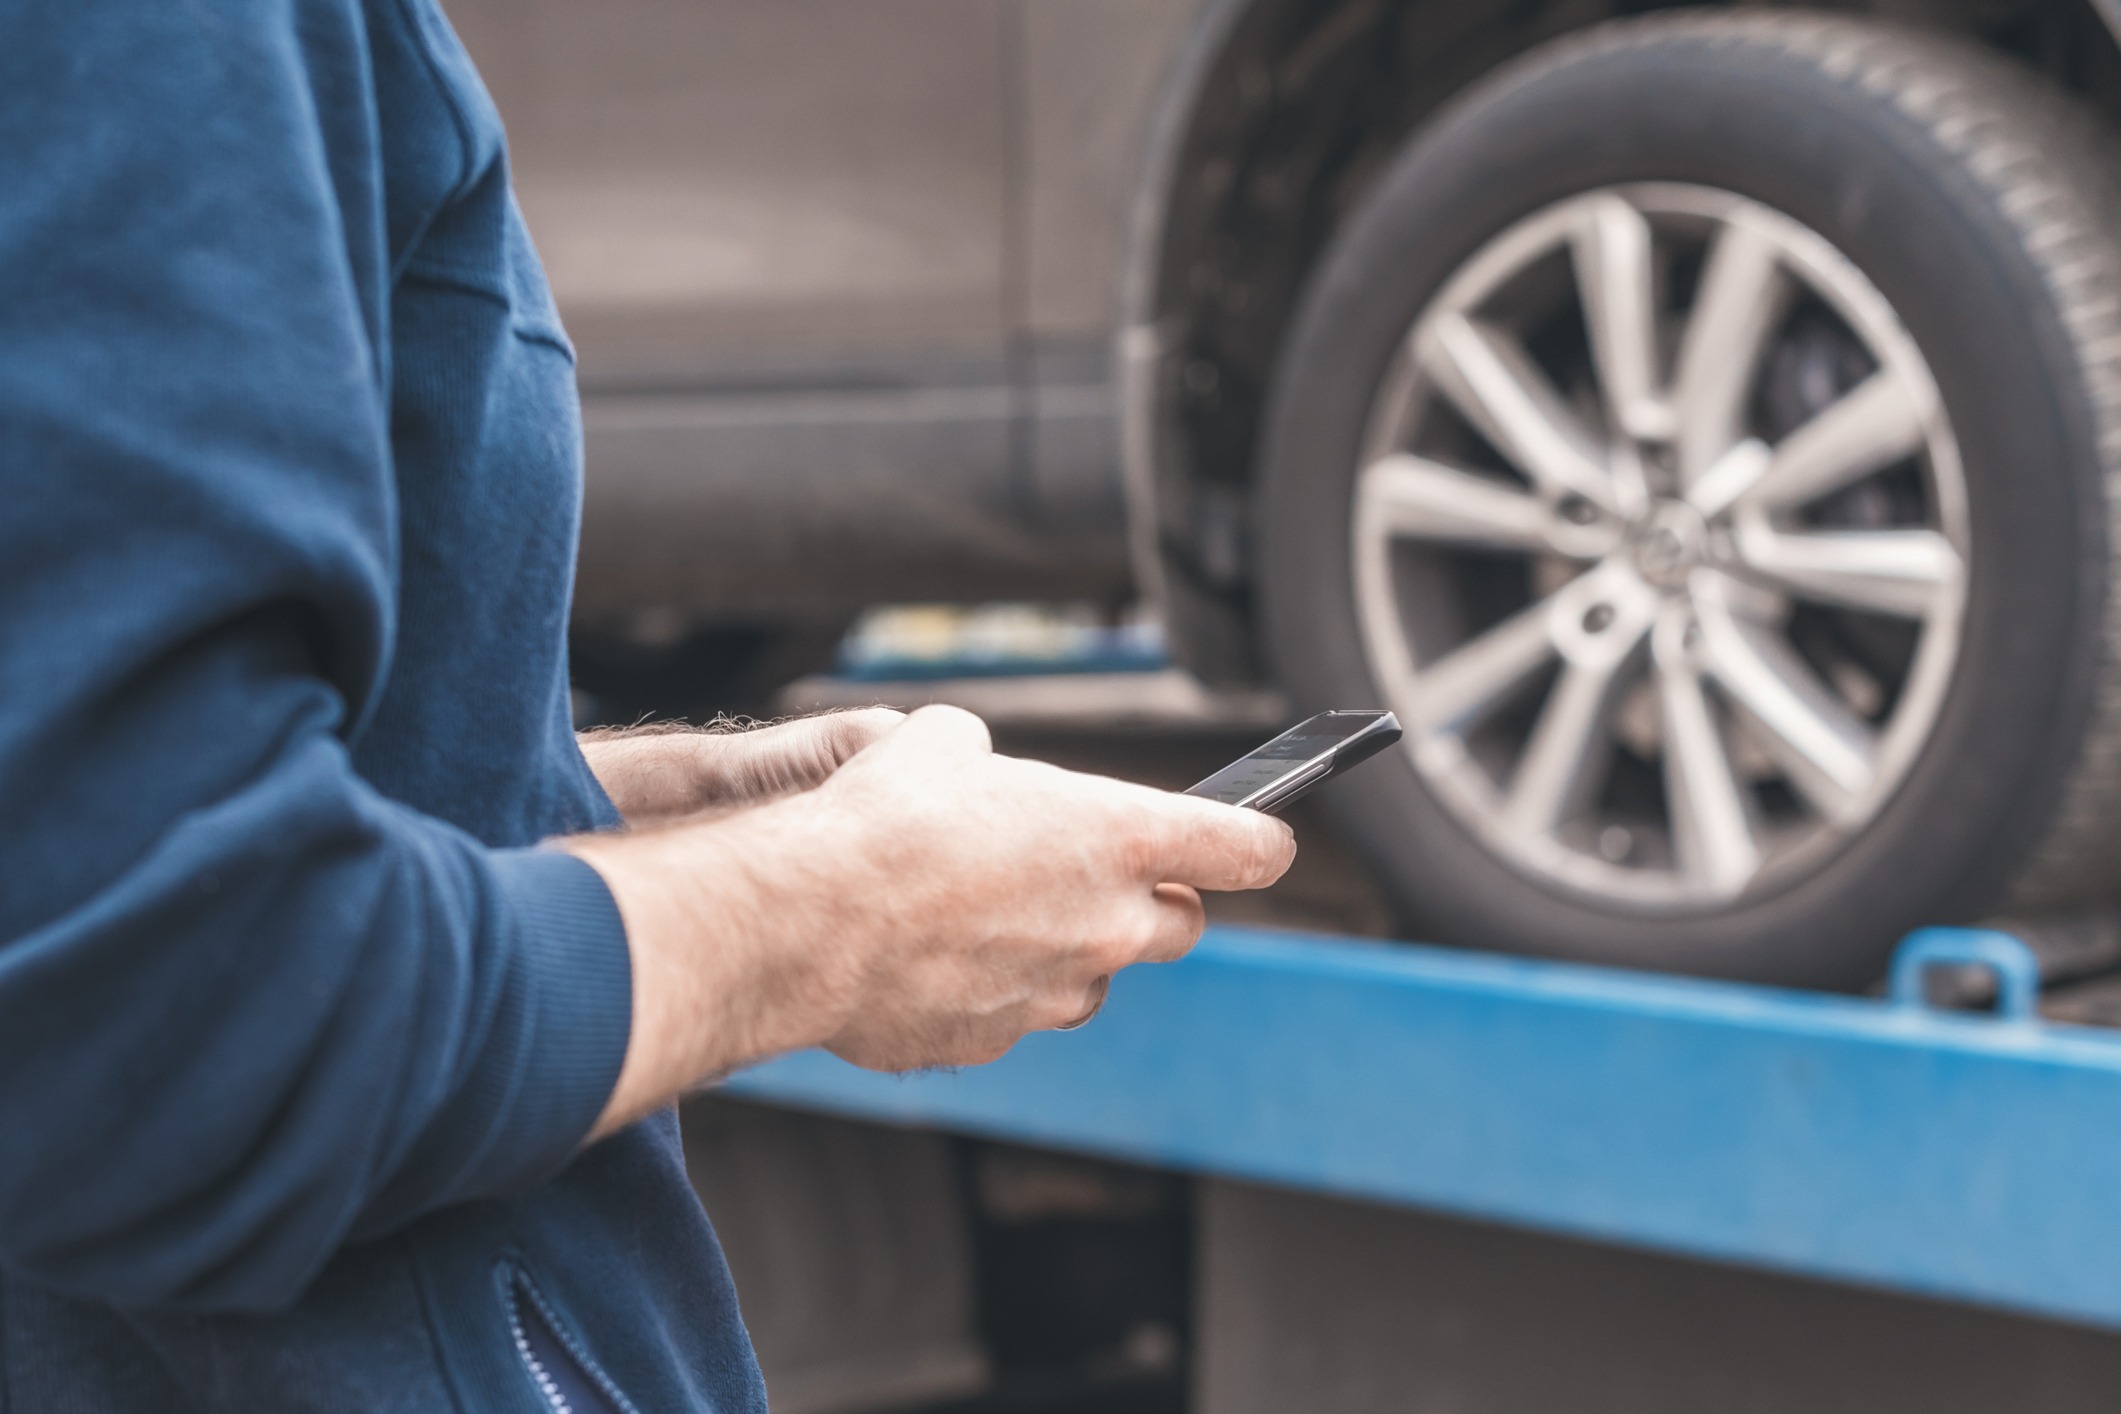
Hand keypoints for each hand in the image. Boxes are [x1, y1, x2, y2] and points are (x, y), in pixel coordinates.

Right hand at [563, 705, 1294, 1137]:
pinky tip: (924, 958)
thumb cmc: (880, 820)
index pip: (1246, 848)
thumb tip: (969, 765)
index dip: (1258, 840)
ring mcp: (1055, 994)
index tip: (1263, 839)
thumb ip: (984, 758)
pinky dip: (988, 991)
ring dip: (1064, 952)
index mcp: (1118, 837)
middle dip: (1151, 902)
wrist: (802, 920)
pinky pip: (1013, 1015)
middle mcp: (1106, 925)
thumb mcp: (938, 742)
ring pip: (1092, 980)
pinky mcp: (994, 1043)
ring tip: (983, 915)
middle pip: (1179, 926)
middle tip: (1093, 875)